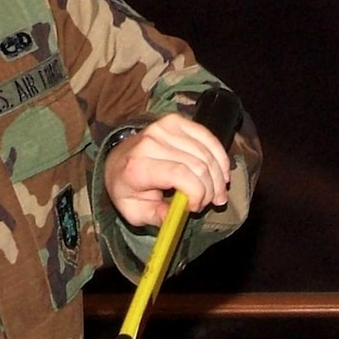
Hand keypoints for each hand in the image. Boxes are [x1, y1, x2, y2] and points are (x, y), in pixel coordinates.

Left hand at [102, 115, 231, 228]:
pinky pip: (208, 138)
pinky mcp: (175, 121)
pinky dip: (219, 157)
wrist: (117, 161)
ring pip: (207, 154)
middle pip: (198, 166)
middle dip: (210, 189)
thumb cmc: (127, 188)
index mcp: (138, 166)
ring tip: (215, 191)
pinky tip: (221, 172)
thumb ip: (156, 217)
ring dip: (217, 176)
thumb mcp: (134, 212)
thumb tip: (177, 216)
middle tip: (207, 202)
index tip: (195, 207)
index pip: (180, 174)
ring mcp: (164, 128)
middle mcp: (151, 142)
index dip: (197, 193)